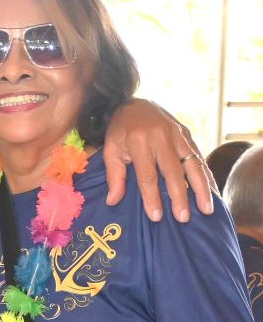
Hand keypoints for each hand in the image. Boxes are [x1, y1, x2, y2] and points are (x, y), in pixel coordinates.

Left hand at [102, 98, 213, 221]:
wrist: (136, 103)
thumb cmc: (120, 130)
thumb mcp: (110, 149)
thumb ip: (114, 175)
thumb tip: (113, 201)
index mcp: (139, 141)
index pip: (148, 175)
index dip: (152, 197)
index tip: (156, 216)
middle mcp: (161, 138)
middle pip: (173, 172)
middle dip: (179, 197)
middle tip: (183, 218)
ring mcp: (178, 135)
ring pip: (193, 164)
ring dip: (201, 188)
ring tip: (206, 209)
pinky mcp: (188, 134)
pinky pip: (199, 157)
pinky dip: (206, 175)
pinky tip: (211, 191)